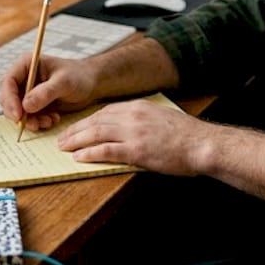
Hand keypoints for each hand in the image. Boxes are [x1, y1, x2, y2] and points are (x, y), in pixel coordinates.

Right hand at [0, 53, 97, 131]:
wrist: (92, 84)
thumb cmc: (79, 76)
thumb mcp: (64, 82)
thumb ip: (45, 92)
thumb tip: (26, 105)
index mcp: (26, 65)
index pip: (8, 82)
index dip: (9, 99)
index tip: (18, 115)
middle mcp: (23, 79)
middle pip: (7, 99)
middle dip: (18, 114)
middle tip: (32, 125)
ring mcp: (28, 93)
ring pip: (17, 111)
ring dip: (30, 121)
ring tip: (49, 121)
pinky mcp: (34, 105)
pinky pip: (28, 118)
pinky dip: (38, 122)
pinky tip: (53, 119)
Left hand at [56, 99, 211, 175]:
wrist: (202, 144)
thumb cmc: (187, 136)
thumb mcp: (161, 119)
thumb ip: (143, 121)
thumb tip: (126, 130)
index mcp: (140, 107)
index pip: (106, 111)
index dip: (88, 120)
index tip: (77, 127)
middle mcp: (134, 116)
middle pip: (97, 121)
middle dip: (77, 130)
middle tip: (62, 138)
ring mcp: (134, 133)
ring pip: (97, 134)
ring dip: (77, 141)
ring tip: (64, 148)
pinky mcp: (137, 150)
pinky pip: (107, 150)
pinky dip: (91, 153)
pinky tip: (79, 158)